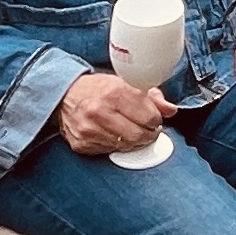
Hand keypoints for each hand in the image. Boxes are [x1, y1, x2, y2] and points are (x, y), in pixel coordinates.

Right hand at [58, 68, 172, 155]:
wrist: (64, 95)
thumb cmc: (98, 88)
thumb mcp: (126, 83)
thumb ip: (152, 96)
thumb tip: (171, 110)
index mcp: (114, 91)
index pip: (149, 117)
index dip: (156, 120)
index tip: (155, 119)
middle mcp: (99, 110)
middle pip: (139, 135)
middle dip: (148, 134)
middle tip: (148, 130)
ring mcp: (89, 129)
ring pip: (126, 146)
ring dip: (134, 141)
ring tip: (132, 131)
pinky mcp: (81, 143)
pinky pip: (109, 151)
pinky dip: (116, 145)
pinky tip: (114, 135)